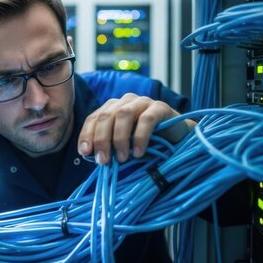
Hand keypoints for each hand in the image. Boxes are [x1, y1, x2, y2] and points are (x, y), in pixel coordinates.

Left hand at [77, 93, 194, 163]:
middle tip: (104, 161)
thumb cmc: (146, 144)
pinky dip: (140, 137)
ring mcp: (143, 102)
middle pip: (106, 116)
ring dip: (119, 139)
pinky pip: (146, 119)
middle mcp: (125, 102)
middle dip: (102, 140)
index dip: (87, 135)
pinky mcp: (160, 107)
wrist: (177, 140)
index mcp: (112, 108)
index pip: (93, 118)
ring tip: (122, 158)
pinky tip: (138, 153)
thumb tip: (91, 157)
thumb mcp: (123, 147)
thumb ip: (109, 148)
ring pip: (123, 115)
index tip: (85, 153)